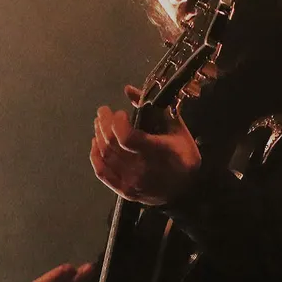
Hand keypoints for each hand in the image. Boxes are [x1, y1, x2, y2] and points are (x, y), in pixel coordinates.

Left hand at [88, 85, 200, 204]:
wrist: (187, 189)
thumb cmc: (184, 154)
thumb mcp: (176, 127)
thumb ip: (153, 107)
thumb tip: (128, 89)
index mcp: (159, 152)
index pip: (127, 138)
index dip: (118, 122)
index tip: (120, 112)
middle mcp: (142, 169)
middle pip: (112, 144)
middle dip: (103, 123)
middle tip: (103, 111)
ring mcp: (131, 183)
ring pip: (105, 156)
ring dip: (98, 136)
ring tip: (99, 123)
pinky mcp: (124, 191)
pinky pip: (102, 172)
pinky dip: (95, 155)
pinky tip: (95, 143)